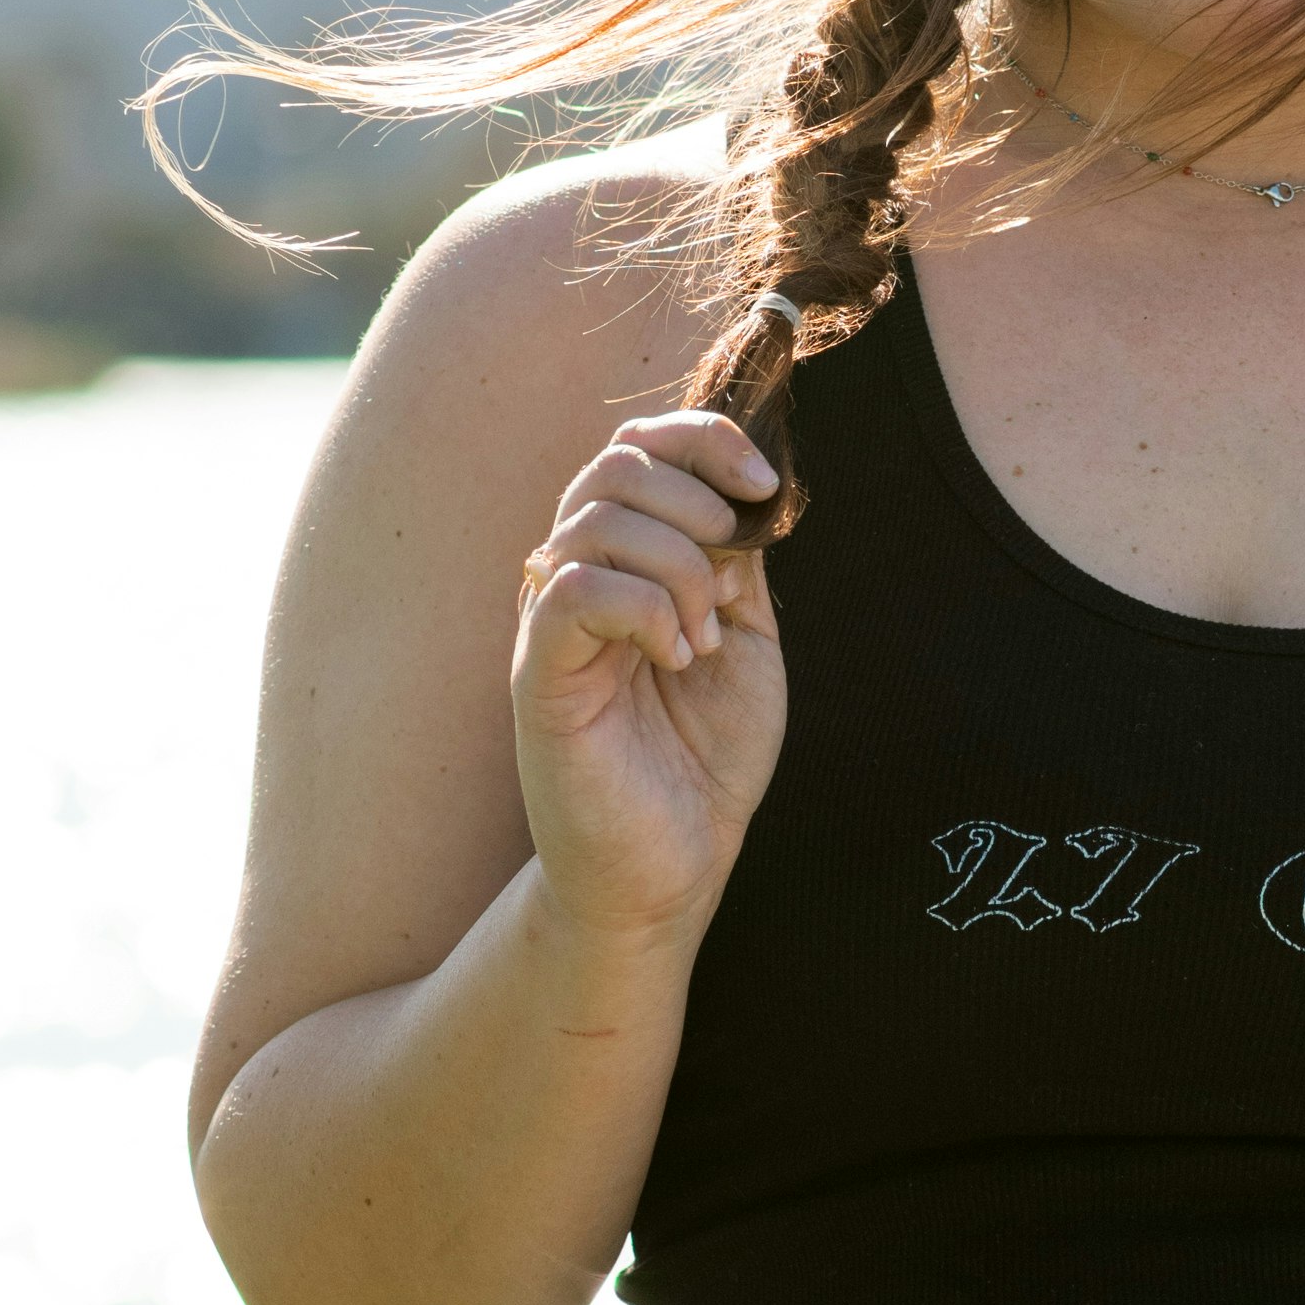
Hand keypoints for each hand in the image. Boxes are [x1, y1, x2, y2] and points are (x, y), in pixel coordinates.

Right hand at [512, 413, 786, 943]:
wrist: (674, 864)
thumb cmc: (703, 758)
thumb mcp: (745, 639)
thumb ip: (737, 562)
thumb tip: (745, 491)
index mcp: (623, 561)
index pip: (636, 449)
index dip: (702, 440)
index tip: (765, 483)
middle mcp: (576, 578)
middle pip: (612, 466)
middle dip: (695, 502)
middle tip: (730, 582)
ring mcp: (550, 624)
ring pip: (595, 521)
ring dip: (677, 567)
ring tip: (704, 640)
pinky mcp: (539, 675)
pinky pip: (573, 591)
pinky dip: (643, 608)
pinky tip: (675, 657)